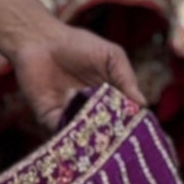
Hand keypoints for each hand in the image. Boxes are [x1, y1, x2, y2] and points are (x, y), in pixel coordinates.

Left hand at [9, 17, 141, 136]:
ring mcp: (71, 115)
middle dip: (111, 136)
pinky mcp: (50, 118)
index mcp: (108, 96)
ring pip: (84, 134)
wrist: (40, 40)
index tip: (138, 132)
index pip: (123, 116)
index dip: (130, 124)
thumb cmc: (78, 44)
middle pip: (104, 129)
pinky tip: (78, 131)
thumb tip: (143, 104)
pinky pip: (61, 132)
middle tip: (119, 143)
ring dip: (91, 137)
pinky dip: (69, 135)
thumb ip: (126, 78)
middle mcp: (91, 109)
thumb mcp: (110, 56)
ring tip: (100, 139)